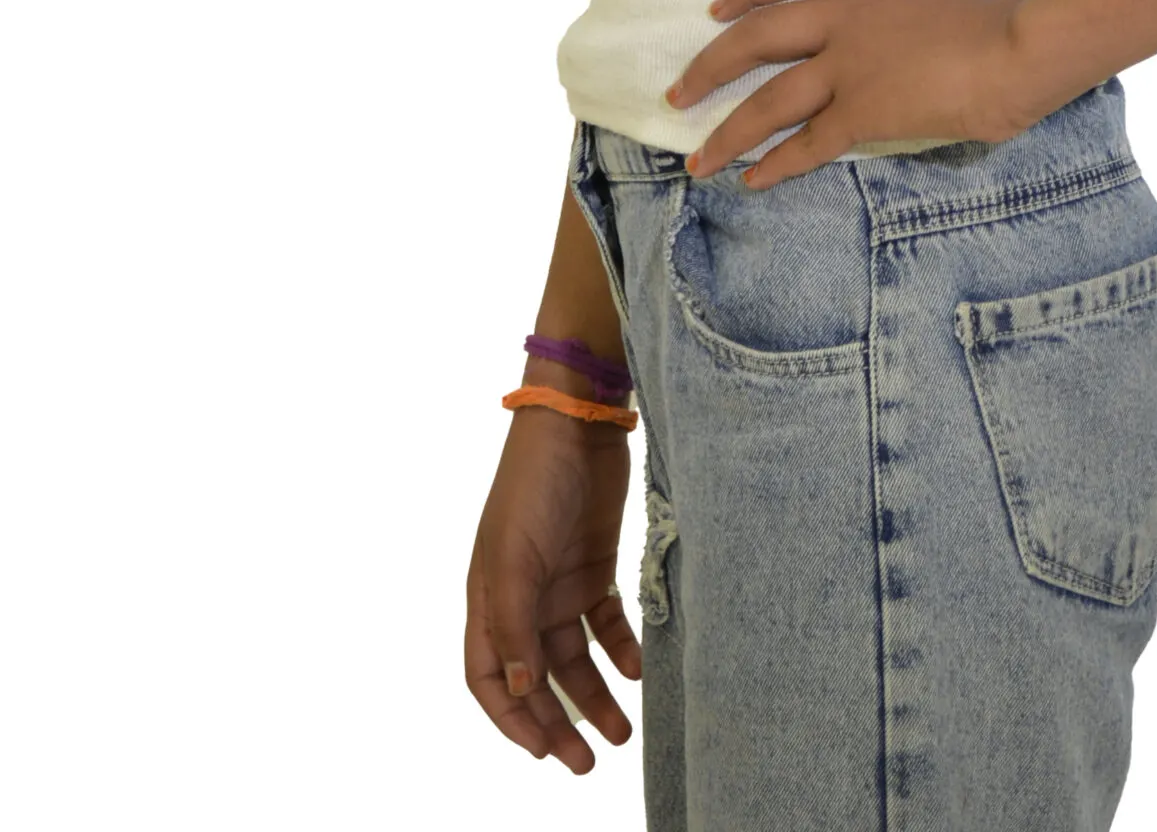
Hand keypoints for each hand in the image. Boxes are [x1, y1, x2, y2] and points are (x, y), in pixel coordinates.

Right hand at [465, 407, 640, 773]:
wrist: (578, 422)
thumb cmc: (533, 484)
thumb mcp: (515, 555)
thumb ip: (514, 624)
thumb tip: (519, 689)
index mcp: (489, 598)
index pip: (489, 677)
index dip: (511, 718)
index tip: (544, 750)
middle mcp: (521, 598)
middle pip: (536, 678)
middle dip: (558, 722)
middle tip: (586, 763)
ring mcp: (558, 583)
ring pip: (575, 658)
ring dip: (595, 695)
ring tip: (621, 733)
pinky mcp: (595, 566)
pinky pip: (606, 623)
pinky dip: (621, 649)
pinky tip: (638, 670)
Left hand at [663, 0, 1035, 186]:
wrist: (1017, 48)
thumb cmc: (992, 25)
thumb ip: (892, 15)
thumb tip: (877, 48)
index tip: (717, 8)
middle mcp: (845, 18)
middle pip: (757, 36)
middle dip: (711, 66)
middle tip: (678, 92)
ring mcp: (850, 66)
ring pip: (769, 100)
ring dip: (728, 132)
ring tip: (698, 160)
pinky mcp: (863, 113)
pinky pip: (806, 143)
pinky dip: (774, 163)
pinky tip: (751, 181)